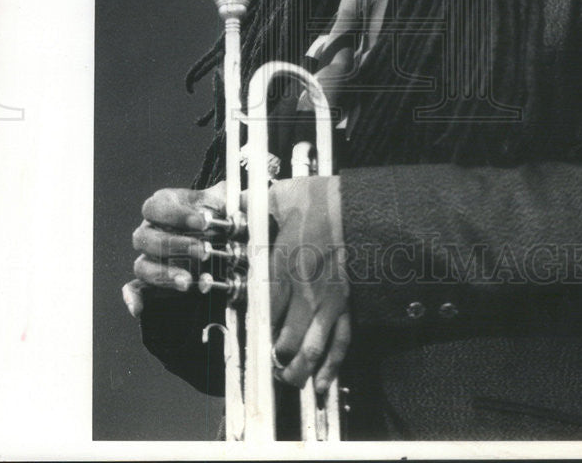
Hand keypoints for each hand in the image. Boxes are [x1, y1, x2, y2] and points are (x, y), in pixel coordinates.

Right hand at [123, 182, 233, 315]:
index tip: (204, 221)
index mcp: (163, 206)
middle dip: (176, 245)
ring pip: (142, 266)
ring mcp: (149, 257)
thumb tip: (250, 200)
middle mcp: (150, 230)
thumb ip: (236, 200)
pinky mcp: (150, 281)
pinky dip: (134, 298)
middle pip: (146, 238)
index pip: (155, 206)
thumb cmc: (219, 214)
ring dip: (164, 274)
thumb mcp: (227, 202)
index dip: (176, 214)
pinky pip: (134, 289)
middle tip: (204, 252)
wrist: (219, 234)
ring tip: (188, 282)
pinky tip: (140, 308)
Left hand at [268, 175, 349, 394]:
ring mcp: (328, 301)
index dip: (255, 333)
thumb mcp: (277, 197)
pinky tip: (320, 384)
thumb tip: (227, 203)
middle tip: (266, 365)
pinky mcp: (346, 304)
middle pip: (286, 339)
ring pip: (312, 348)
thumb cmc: (315, 199)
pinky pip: (340, 341)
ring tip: (287, 379)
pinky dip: (331, 366)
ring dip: (298, 370)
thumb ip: (249, 205)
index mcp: (283, 266)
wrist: (354, 202)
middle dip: (274, 359)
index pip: (264, 312)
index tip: (249, 342)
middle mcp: (305, 290)